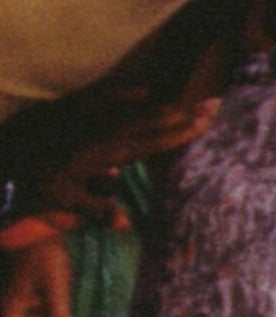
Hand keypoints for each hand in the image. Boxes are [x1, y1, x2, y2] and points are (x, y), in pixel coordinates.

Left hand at [23, 96, 218, 228]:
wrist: (8, 155)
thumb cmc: (34, 181)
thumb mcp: (63, 200)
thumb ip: (96, 209)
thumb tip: (127, 224)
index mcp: (107, 153)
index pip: (152, 142)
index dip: (180, 133)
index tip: (204, 124)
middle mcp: (105, 133)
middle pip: (152, 122)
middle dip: (184, 114)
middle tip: (214, 104)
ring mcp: (92, 121)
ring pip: (136, 111)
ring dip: (164, 106)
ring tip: (189, 101)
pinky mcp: (78, 114)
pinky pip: (108, 102)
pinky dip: (127, 96)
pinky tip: (142, 92)